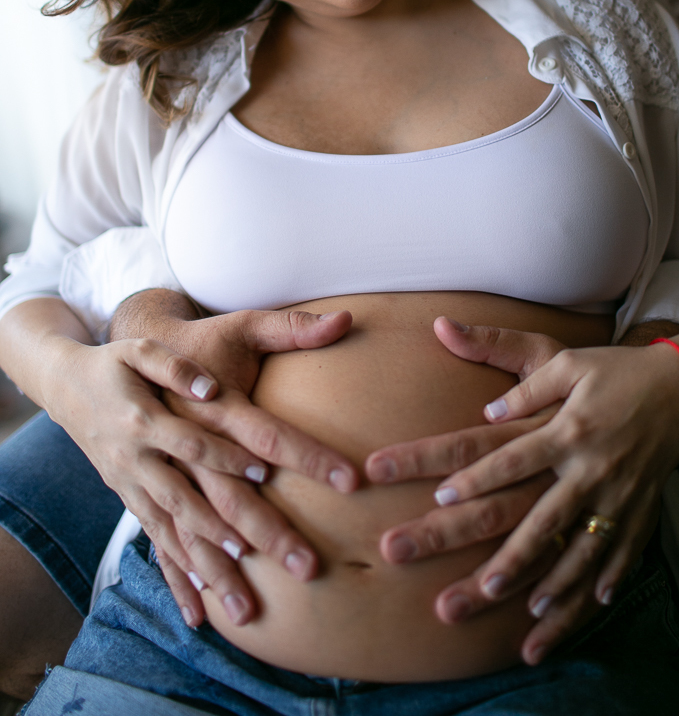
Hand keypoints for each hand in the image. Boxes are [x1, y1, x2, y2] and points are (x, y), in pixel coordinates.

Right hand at [75, 306, 358, 627]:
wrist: (76, 377)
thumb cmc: (152, 349)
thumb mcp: (212, 326)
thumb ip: (277, 326)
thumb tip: (338, 321)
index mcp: (186, 406)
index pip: (259, 434)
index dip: (302, 455)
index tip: (345, 481)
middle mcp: (158, 448)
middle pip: (223, 497)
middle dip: (266, 533)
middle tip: (309, 567)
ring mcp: (140, 478)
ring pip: (186, 531)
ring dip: (220, 568)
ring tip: (252, 609)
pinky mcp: (131, 496)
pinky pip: (158, 541)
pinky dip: (179, 574)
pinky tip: (200, 612)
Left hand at [420, 335, 678, 662]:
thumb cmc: (616, 372)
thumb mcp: (568, 363)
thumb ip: (527, 388)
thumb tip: (489, 411)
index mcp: (568, 430)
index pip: (514, 459)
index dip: (477, 476)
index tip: (442, 494)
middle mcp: (592, 468)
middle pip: (546, 517)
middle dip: (516, 554)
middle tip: (485, 585)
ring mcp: (620, 493)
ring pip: (586, 545)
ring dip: (560, 580)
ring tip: (532, 610)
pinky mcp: (643, 506)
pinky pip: (628, 549)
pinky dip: (613, 576)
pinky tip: (596, 601)